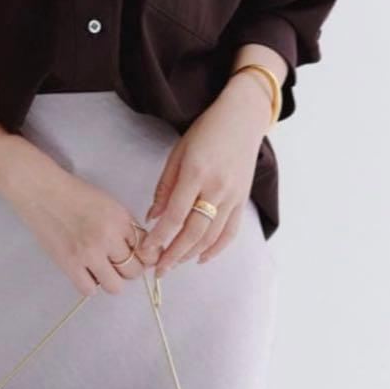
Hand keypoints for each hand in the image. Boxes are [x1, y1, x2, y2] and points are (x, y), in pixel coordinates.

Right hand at [5, 158, 150, 298]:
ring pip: (115, 286)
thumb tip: (137, 250)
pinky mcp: (70, 264)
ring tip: (101, 268)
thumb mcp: (108, 203)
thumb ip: (124, 226)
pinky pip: (89, 290)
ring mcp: (89, 253)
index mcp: (121, 219)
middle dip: (129, 269)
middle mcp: (108, 237)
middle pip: (134, 271)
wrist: (42, 191)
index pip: (146, 249)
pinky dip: (89, 284)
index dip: (142, 254)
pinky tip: (84, 271)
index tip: (136, 256)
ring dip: (110, 279)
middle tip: (116, 262)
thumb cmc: (74, 193)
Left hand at [139, 75, 270, 274]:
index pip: (175, 215)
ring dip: (191, 254)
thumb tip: (153, 217)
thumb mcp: (178, 152)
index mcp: (196, 173)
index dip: (159, 237)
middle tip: (158, 269)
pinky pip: (230, 233)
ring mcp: (233, 197)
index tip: (146, 251)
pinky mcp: (243, 200)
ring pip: (211, 237)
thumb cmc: (206, 130)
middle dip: (173, 254)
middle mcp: (216, 188)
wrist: (242, 119)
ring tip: (174, 263)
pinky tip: (201, 257)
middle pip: (193, 232)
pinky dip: (216, 249)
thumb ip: (165, 186)